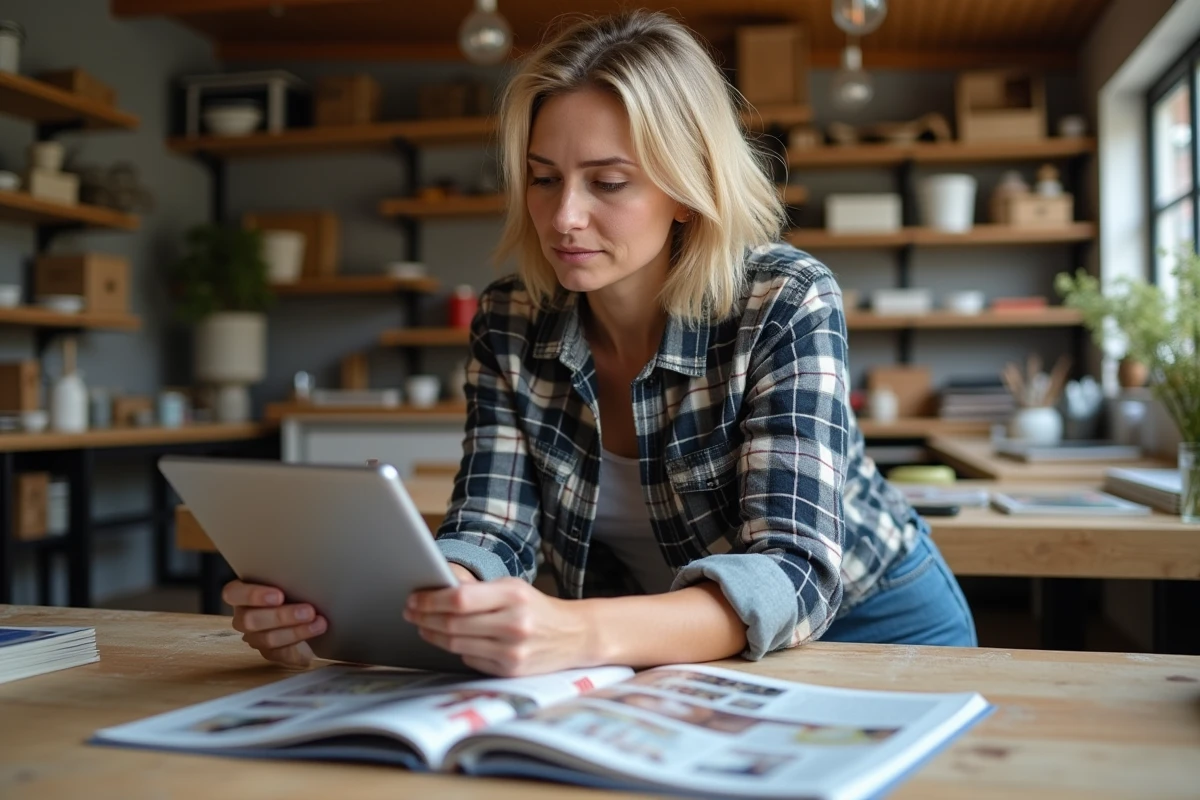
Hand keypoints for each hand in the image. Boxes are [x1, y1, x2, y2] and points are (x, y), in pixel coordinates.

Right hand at [223, 580, 327, 666]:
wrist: (309, 615)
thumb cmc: (295, 589)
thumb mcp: (289, 579)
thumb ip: (287, 577)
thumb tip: (304, 572)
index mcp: (242, 593)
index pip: (233, 593)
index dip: (252, 595)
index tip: (279, 596)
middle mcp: (243, 616)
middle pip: (250, 620)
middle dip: (281, 616)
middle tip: (308, 611)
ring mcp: (254, 637)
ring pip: (267, 638)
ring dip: (296, 631)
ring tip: (319, 623)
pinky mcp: (269, 652)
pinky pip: (280, 652)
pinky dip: (300, 641)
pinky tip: (315, 631)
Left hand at [404, 577, 594, 676]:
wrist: (575, 636)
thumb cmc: (538, 608)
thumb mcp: (513, 588)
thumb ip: (478, 589)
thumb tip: (437, 586)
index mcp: (514, 595)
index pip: (460, 599)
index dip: (431, 600)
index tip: (414, 598)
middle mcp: (514, 624)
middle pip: (453, 623)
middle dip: (425, 617)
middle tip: (411, 612)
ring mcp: (512, 651)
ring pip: (456, 644)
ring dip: (433, 634)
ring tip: (423, 625)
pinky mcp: (510, 671)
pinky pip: (470, 659)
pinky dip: (456, 648)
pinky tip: (450, 639)